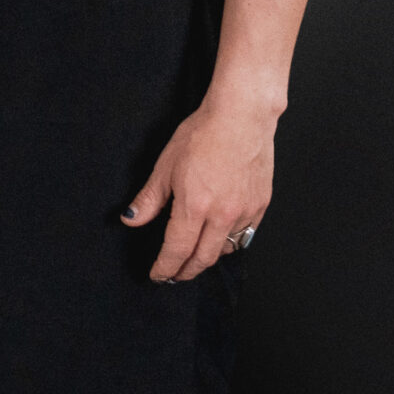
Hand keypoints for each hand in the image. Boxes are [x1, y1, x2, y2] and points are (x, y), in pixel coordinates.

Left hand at [122, 97, 277, 281]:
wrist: (241, 118)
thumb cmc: (202, 135)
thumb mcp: (165, 166)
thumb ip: (150, 199)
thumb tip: (131, 220)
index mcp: (195, 206)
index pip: (177, 250)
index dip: (166, 267)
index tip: (158, 275)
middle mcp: (223, 215)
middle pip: (203, 258)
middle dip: (186, 271)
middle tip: (173, 275)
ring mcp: (245, 212)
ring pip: (225, 249)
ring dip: (207, 259)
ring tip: (193, 259)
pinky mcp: (261, 206)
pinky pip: (244, 236)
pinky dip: (229, 243)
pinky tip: (218, 240)